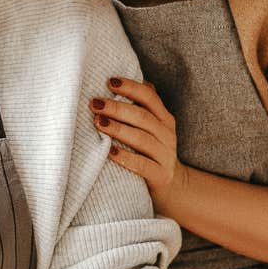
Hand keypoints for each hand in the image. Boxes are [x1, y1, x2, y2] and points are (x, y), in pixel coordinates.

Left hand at [90, 77, 186, 208]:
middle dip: (117, 108)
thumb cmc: (152, 152)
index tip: (109, 81)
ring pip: (142, 139)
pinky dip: (125, 157)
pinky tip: (109, 152)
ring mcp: (165, 156)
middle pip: (143, 117)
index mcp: (164, 119)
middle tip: (95, 103)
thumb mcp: (152, 128)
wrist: (173, 187)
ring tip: (98, 123)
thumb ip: (141, 108)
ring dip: (119, 129)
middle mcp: (167, 135)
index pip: (150, 97)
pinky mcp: (160, 176)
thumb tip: (118, 82)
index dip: (131, 87)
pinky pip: (142, 165)